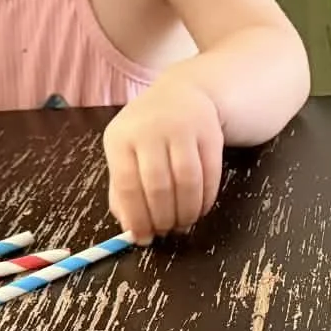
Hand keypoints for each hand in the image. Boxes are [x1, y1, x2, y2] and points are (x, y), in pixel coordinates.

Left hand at [104, 79, 224, 240]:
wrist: (183, 92)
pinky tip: (199, 210)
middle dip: (163, 218)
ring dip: (186, 211)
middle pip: (158, 186)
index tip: (144, 239)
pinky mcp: (210, 132)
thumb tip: (130, 229)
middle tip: (166, 233)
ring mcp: (182, 127)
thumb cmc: (148, 132)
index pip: (127, 185)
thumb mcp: (126, 153)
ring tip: (183, 224)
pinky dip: (205, 199)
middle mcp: (150, 129)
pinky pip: (210, 174)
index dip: (137, 218)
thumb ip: (122, 190)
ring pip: (187, 182)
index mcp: (121, 137)